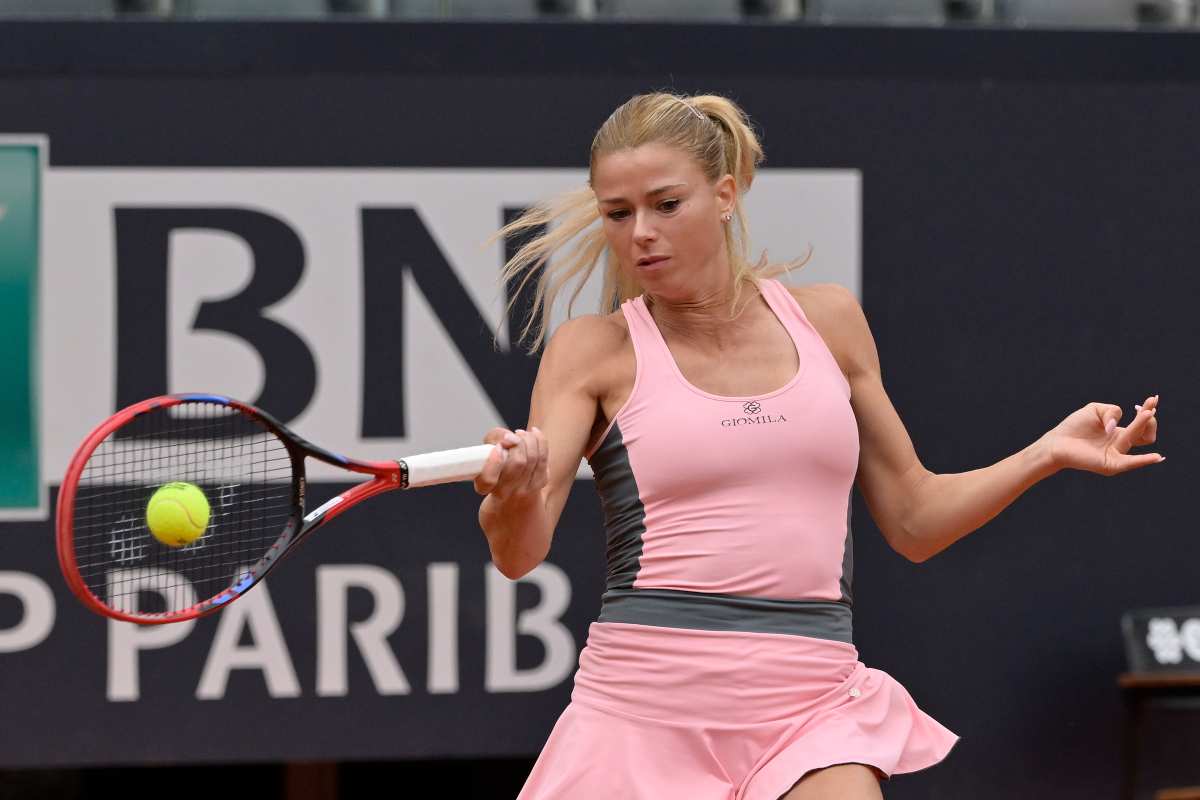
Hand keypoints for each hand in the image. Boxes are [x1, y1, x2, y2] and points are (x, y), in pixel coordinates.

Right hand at [474, 426, 548, 498]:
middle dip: (517, 442)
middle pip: (517, 463)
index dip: (495, 461)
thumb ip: (494, 438)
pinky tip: (533, 433)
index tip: (499, 447)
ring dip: (528, 439)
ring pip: (532, 458)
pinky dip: (539, 440)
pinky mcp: (540, 482)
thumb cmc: (497, 462)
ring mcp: (524, 489)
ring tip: (521, 434)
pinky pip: (543, 457)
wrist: (513, 483)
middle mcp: (504, 492)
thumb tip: (509, 438)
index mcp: (485, 486)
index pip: (488, 479)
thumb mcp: (487, 448)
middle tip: (512, 436)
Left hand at [1042, 394, 1163, 475]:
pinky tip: (1157, 457)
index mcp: (1119, 432)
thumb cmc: (1075, 426)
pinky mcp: (1110, 464)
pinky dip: (1144, 460)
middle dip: (1147, 417)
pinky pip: (1129, 463)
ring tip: (1148, 413)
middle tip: (1147, 408)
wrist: (1057, 441)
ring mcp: (1117, 454)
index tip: (1153, 399)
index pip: (1142, 425)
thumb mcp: (1095, 410)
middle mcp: (1121, 444)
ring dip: (1144, 425)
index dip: (1149, 411)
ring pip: (1138, 439)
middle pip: (1144, 431)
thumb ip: (1112, 411)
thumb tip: (1116, 427)